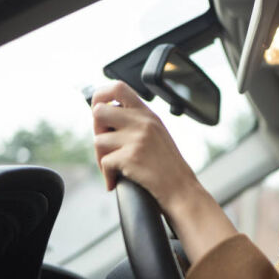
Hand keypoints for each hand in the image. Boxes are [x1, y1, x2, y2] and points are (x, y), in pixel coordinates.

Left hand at [90, 81, 236, 262]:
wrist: (182, 190)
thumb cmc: (168, 167)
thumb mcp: (157, 135)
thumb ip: (136, 122)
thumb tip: (103, 116)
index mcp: (149, 115)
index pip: (118, 87)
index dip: (100, 95)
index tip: (97, 107)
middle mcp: (143, 122)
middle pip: (99, 111)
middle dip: (97, 129)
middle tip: (106, 145)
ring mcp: (137, 139)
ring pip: (98, 140)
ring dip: (101, 158)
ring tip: (113, 168)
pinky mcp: (131, 157)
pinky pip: (104, 162)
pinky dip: (108, 176)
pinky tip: (116, 181)